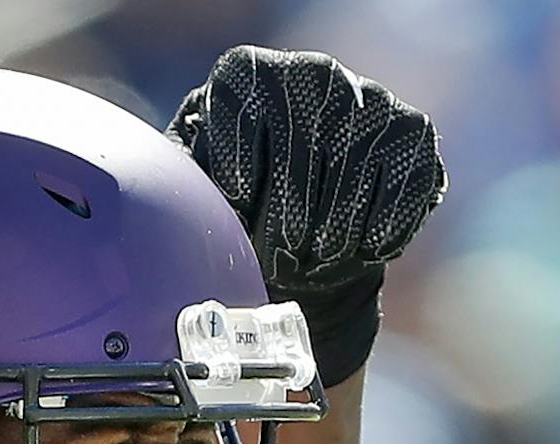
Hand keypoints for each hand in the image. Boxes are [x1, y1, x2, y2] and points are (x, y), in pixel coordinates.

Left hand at [166, 46, 444, 384]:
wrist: (303, 231)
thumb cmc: (237, 210)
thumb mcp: (195, 194)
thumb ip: (174, 189)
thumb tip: (146, 212)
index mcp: (244, 75)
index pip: (239, 115)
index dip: (238, 175)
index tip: (237, 208)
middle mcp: (310, 71)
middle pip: (300, 149)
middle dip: (287, 218)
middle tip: (280, 255)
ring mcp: (368, 96)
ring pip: (352, 172)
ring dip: (330, 233)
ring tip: (311, 257)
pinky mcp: (413, 132)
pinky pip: (399, 189)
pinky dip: (374, 233)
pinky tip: (355, 247)